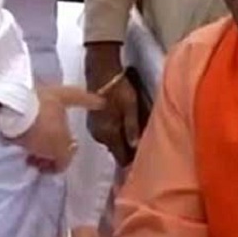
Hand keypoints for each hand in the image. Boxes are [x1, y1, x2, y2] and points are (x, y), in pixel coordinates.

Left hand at [12, 86, 103, 172]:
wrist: (6, 113)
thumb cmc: (41, 125)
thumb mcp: (61, 145)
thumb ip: (66, 155)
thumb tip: (63, 159)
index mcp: (63, 97)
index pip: (82, 98)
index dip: (91, 102)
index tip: (101, 103)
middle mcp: (48, 96)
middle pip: (59, 122)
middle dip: (59, 142)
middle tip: (55, 160)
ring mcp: (28, 102)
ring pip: (40, 129)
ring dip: (40, 148)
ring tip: (34, 162)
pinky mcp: (10, 112)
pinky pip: (24, 132)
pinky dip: (26, 144)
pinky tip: (24, 156)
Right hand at [85, 42, 138, 165]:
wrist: (100, 71)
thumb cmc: (118, 88)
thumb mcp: (130, 107)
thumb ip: (132, 127)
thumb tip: (135, 148)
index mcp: (108, 133)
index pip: (120, 156)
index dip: (131, 162)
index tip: (142, 165)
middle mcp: (99, 135)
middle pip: (116, 150)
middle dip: (127, 153)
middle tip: (144, 153)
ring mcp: (94, 129)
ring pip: (111, 142)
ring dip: (121, 143)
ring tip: (135, 141)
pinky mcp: (94, 122)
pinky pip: (107, 134)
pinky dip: (115, 135)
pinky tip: (124, 130)